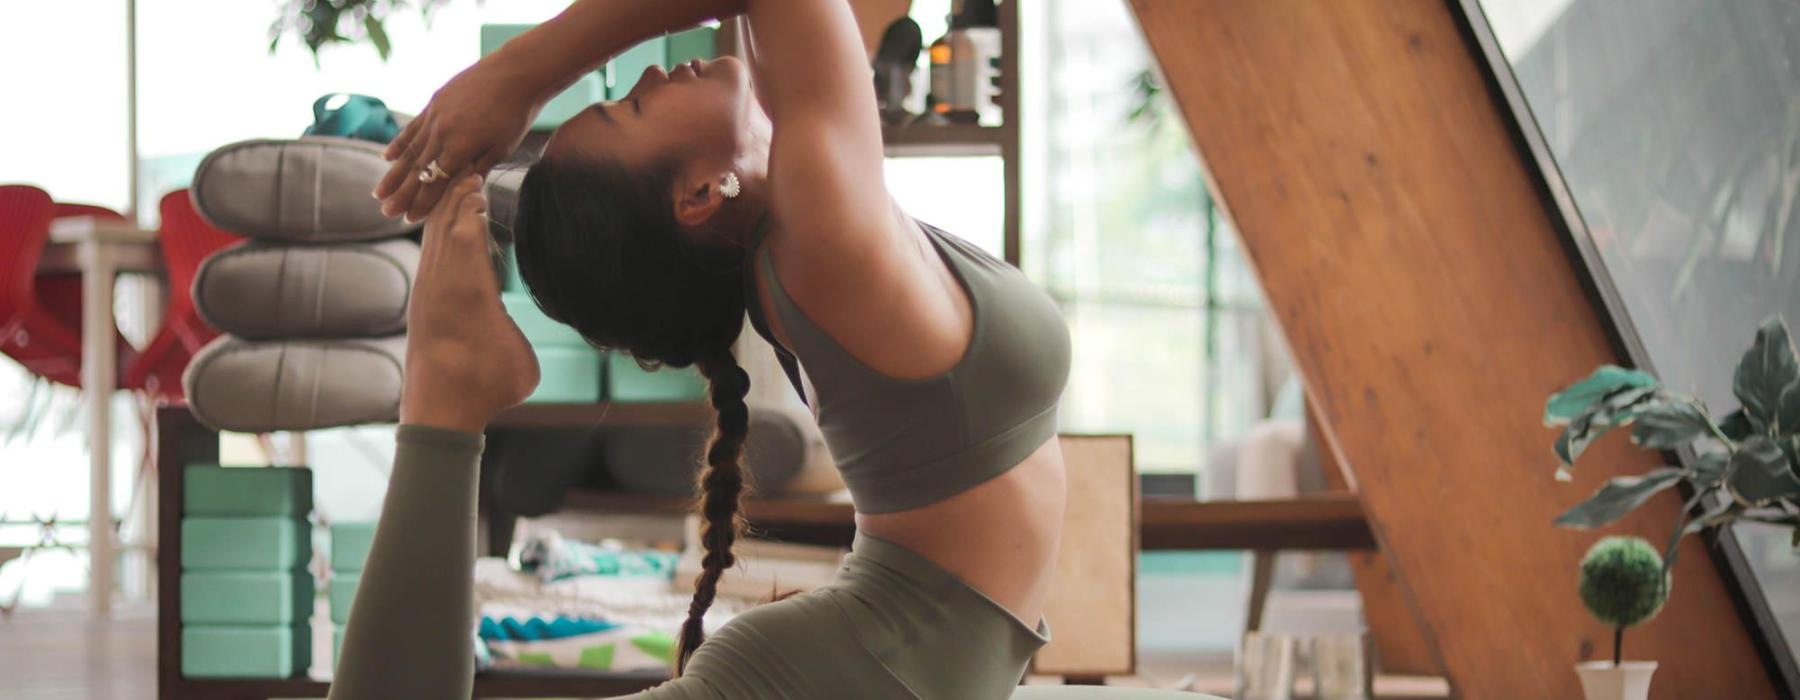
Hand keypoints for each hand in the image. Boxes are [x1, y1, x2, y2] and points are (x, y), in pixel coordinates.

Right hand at [376, 55, 546, 223]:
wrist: (514, 73)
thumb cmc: (515, 115)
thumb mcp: (501, 148)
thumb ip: (478, 169)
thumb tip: (462, 191)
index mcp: (460, 149)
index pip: (436, 183)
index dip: (422, 203)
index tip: (410, 219)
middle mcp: (441, 134)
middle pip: (417, 170)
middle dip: (401, 195)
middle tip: (386, 213)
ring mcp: (435, 117)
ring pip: (409, 151)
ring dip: (393, 174)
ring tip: (379, 193)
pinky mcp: (434, 102)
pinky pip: (412, 127)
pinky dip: (399, 143)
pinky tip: (388, 157)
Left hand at [400, 176, 539, 431]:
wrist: (441, 413)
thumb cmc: (490, 388)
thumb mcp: (523, 360)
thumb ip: (520, 327)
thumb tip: (530, 314)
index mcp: (470, 294)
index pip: (467, 235)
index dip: (473, 205)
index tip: (481, 180)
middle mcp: (443, 288)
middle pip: (445, 228)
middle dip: (456, 198)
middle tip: (469, 169)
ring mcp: (428, 295)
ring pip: (432, 241)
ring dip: (443, 213)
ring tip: (456, 188)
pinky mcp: (422, 305)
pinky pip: (428, 257)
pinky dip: (435, 235)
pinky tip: (441, 226)